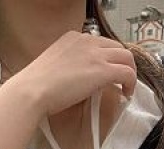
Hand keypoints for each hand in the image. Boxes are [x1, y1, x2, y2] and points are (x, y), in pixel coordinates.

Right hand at [14, 31, 136, 116]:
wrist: (32, 91)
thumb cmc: (35, 85)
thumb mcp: (53, 66)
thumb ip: (67, 66)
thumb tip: (75, 79)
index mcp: (73, 38)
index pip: (99, 43)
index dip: (106, 58)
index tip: (106, 72)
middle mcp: (87, 41)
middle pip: (116, 47)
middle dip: (121, 63)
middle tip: (120, 80)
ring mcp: (96, 55)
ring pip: (126, 57)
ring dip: (129, 72)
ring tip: (126, 88)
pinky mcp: (103, 70)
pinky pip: (127, 73)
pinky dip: (131, 82)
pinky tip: (126, 94)